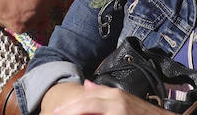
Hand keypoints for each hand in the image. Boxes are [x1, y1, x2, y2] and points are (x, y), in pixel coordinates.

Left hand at [52, 80, 166, 114]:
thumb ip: (103, 93)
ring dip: (73, 113)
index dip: (66, 106)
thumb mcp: (123, 100)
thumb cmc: (143, 114)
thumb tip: (85, 85)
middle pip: (82, 104)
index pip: (83, 98)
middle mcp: (114, 100)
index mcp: (112, 94)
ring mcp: (118, 110)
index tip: (53, 112)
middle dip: (65, 111)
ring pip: (88, 109)